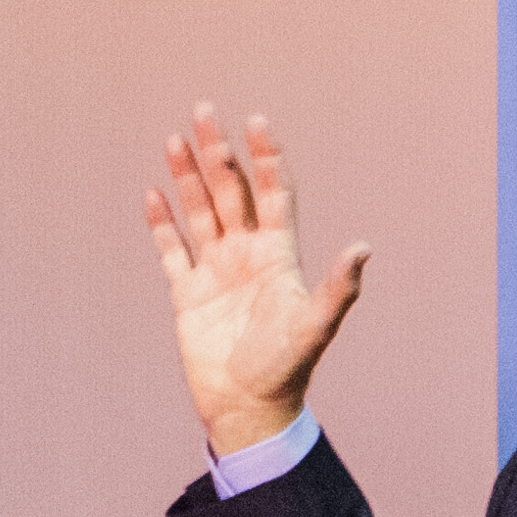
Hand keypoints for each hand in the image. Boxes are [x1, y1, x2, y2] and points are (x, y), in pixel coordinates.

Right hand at [145, 106, 370, 457]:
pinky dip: (162, 224)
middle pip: (231, 191)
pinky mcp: (188, 294)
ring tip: (174, 139)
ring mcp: (216, 272)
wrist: (248, 406)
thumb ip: (338, 287)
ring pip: (200, 212)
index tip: (256, 120)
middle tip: (204, 110)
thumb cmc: (287, 368)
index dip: (267, 157)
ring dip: (187, 176)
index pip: (273, 193)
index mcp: (278, 255)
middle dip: (218, 152)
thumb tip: (363, 249)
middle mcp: (247, 255)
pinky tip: (153, 194)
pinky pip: (172, 250)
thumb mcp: (315, 325)